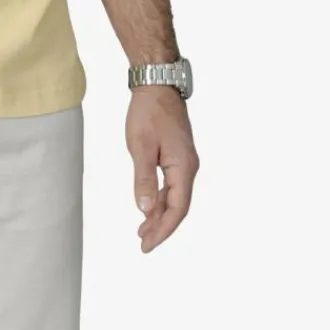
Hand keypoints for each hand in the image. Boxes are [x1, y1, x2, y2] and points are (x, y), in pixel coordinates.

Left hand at [126, 83, 198, 251]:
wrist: (157, 85)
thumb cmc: (149, 112)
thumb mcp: (140, 146)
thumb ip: (143, 179)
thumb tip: (145, 210)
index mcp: (183, 167)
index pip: (177, 208)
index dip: (163, 229)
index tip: (147, 245)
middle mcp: (189, 167)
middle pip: (178, 206)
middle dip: (161, 227)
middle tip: (143, 244)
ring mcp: (184, 162)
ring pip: (175, 197)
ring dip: (160, 214)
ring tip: (142, 231)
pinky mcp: (177, 156)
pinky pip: (171, 185)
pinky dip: (160, 198)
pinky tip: (148, 207)